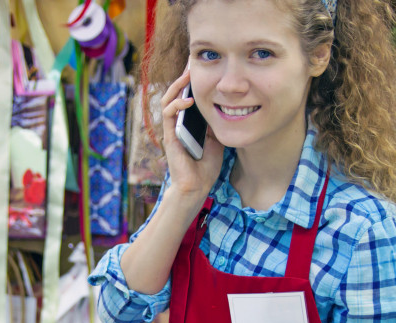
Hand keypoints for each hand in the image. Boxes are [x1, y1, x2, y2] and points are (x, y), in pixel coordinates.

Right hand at [160, 68, 224, 198]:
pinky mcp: (169, 136)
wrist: (196, 187)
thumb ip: (216, 122)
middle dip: (183, 77)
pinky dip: (176, 105)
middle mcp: (178, 123)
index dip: (192, 81)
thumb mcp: (217, 138)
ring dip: (177, 86)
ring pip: (168, 100)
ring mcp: (171, 129)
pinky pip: (168, 115)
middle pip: (176, 93)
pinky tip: (188, 100)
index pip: (187, 96)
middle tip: (192, 62)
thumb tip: (227, 105)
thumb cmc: (205, 166)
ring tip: (187, 75)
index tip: (203, 66)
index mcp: (188, 123)